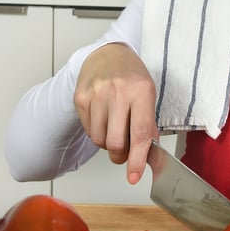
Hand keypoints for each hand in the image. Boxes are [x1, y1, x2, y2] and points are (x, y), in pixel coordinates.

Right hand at [73, 43, 158, 184]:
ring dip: (107, 144)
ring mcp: (97, 94)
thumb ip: (148, 124)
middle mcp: (118, 91)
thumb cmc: (131, 76)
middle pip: (115, 142)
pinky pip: (89, 130)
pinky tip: (103, 119)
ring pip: (100, 140)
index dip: (137, 160)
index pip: (140, 133)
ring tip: (114, 129)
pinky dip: (97, 133)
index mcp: (141, 91)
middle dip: (120, 155)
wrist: (107, 54)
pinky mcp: (80, 97)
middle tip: (124, 153)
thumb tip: (146, 155)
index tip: (134, 176)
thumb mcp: (148, 95)